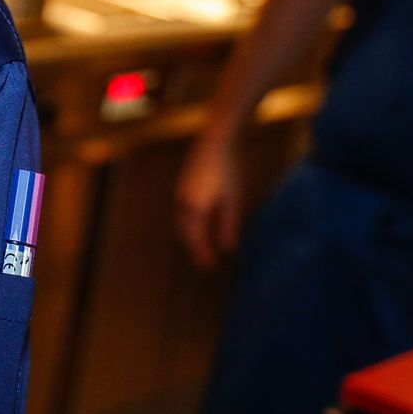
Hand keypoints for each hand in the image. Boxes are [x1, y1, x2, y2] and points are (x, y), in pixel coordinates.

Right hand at [176, 132, 245, 268]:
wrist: (215, 144)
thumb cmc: (228, 173)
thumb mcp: (233, 202)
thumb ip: (228, 227)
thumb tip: (227, 249)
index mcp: (194, 210)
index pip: (195, 240)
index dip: (202, 256)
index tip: (210, 269)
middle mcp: (182, 205)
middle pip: (184, 234)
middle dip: (194, 249)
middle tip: (206, 263)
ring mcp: (179, 196)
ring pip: (181, 225)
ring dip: (190, 238)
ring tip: (203, 248)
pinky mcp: (182, 189)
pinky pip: (181, 215)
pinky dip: (188, 226)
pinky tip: (200, 227)